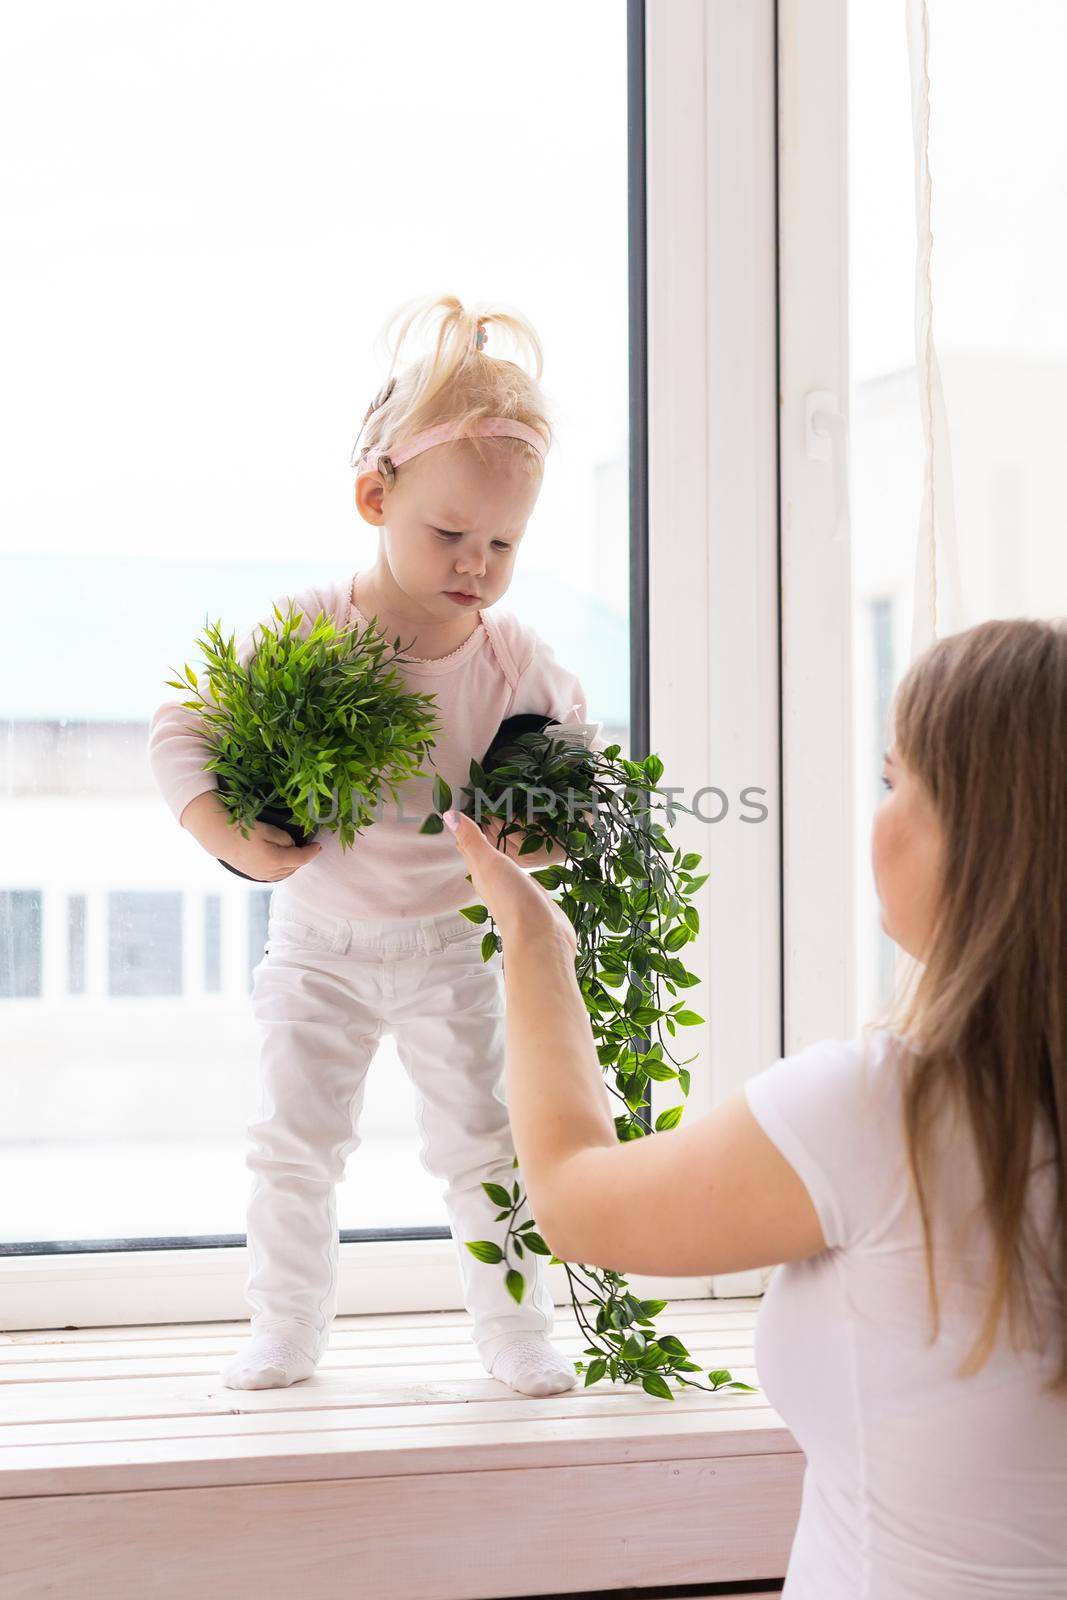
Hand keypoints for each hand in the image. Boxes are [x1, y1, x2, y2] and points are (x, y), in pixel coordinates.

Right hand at [220, 819, 322, 880]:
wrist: (221, 838)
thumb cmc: (244, 830)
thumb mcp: (268, 829)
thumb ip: (285, 838)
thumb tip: (293, 845)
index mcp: (275, 859)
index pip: (301, 858)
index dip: (312, 852)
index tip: (318, 845)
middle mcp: (270, 872)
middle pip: (295, 867)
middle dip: (303, 857)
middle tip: (308, 846)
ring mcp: (263, 876)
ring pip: (286, 873)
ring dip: (294, 864)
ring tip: (297, 853)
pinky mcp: (257, 877)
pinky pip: (277, 876)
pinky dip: (284, 869)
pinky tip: (284, 861)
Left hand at [443, 808, 576, 952]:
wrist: (540, 936)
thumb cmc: (511, 899)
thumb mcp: (488, 864)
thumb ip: (472, 840)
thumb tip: (448, 815)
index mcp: (480, 874)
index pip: (468, 848)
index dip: (464, 829)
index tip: (461, 808)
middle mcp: (493, 882)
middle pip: (483, 856)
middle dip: (481, 838)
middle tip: (481, 813)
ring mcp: (513, 890)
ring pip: (502, 865)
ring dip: (500, 851)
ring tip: (501, 831)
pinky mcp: (532, 896)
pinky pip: (521, 873)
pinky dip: (518, 863)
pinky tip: (522, 860)